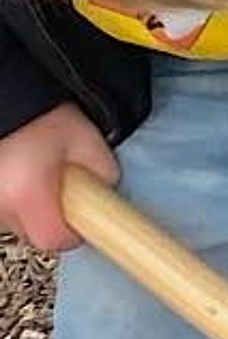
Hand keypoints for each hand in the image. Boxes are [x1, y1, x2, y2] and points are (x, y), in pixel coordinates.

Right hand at [0, 106, 118, 256]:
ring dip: (31, 205)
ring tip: (39, 171)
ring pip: (15, 221)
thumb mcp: (86, 139)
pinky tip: (22, 171)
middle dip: (53, 216)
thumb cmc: (40, 114)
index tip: (85, 219)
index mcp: (26, 194)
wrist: (6, 98)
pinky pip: (3, 206)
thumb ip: (103, 171)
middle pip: (32, 233)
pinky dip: (15, 196)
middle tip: (65, 187)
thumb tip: (106, 192)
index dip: (73, 232)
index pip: (53, 240)